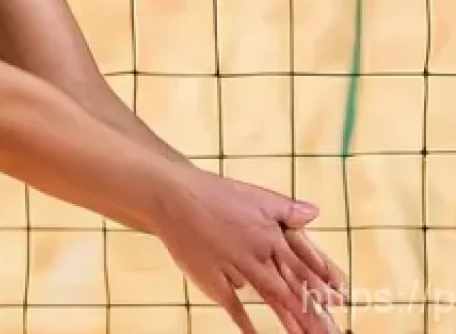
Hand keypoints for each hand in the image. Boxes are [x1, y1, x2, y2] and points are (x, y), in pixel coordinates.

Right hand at [150, 167, 347, 333]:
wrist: (172, 195)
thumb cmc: (214, 193)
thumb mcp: (254, 195)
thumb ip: (285, 208)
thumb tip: (314, 212)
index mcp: (269, 234)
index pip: (302, 264)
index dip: (321, 282)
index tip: (341, 300)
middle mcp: (257, 254)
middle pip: (291, 287)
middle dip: (313, 312)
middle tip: (331, 332)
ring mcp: (235, 269)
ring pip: (269, 298)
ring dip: (290, 320)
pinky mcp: (213, 279)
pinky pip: (233, 305)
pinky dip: (245, 322)